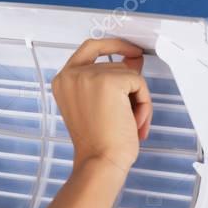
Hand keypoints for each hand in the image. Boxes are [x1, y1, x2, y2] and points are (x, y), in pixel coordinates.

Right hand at [51, 38, 151, 172]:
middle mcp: (71, 74)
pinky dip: (144, 102)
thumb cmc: (98, 144)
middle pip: (115, 65)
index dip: (113, 46)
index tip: (131, 51)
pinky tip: (134, 121)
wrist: (100, 161)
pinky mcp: (109, 80)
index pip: (90, 48)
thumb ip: (113, 79)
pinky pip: (139, 82)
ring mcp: (89, 75)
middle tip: (129, 118)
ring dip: (137, 100)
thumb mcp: (101, 105)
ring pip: (129, 74)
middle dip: (128, 90)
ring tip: (129, 124)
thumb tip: (133, 58)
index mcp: (63, 81)